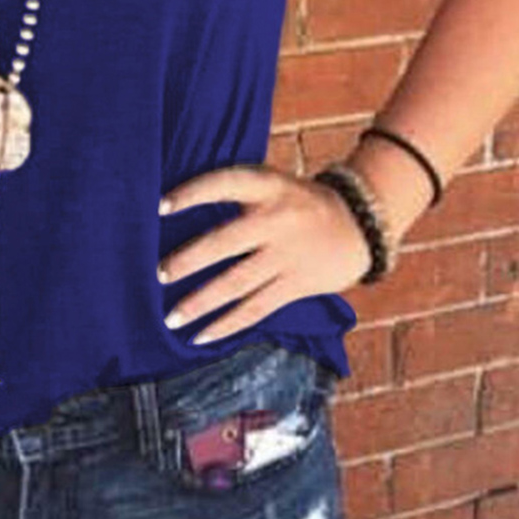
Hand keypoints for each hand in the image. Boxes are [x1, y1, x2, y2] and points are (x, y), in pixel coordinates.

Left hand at [157, 163, 371, 343]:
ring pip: (237, 282)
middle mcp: (277, 219)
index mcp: (268, 186)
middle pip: (226, 242)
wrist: (359, 224)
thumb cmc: (295, 201)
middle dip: (189, 260)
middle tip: (159, 274)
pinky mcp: (297, 285)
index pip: (224, 184)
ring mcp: (288, 255)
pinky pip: (257, 308)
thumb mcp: (272, 182)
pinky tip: (201, 336)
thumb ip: (236, 192)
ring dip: (200, 302)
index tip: (160, 206)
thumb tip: (172, 208)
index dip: (192, 193)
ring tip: (170, 318)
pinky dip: (227, 325)